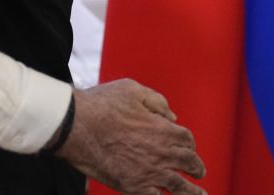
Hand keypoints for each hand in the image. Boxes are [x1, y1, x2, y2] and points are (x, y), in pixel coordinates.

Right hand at [56, 80, 205, 193]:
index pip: (187, 140)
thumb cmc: (100, 105)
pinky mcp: (133, 186)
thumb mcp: (131, 89)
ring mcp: (149, 172)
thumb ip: (156, 101)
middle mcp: (162, 153)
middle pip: (189, 163)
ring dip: (192, 192)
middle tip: (199, 171)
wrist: (75, 125)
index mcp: (164, 129)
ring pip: (179, 186)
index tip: (186, 146)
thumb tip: (171, 116)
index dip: (188, 143)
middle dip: (196, 167)